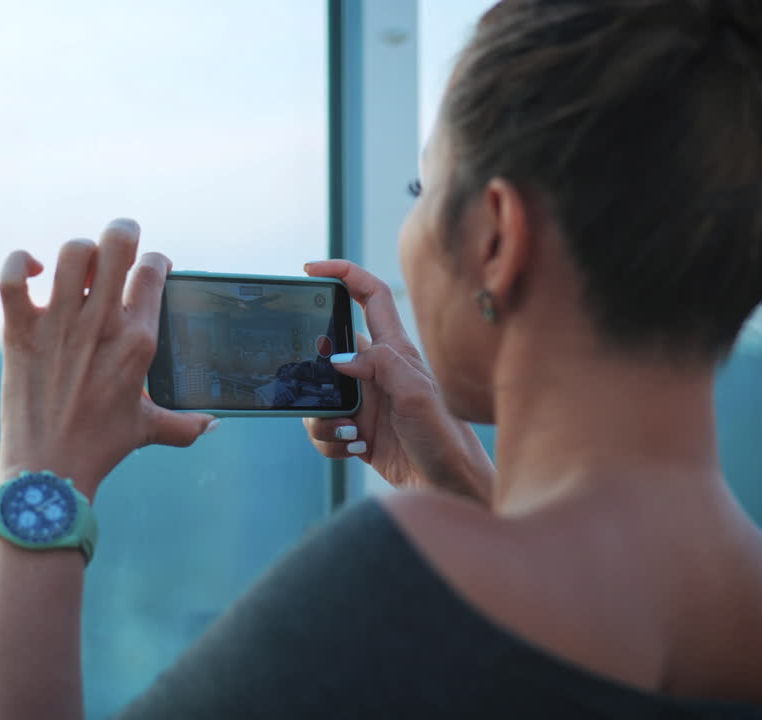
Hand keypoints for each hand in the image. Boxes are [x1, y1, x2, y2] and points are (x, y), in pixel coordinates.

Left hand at [0, 219, 216, 498]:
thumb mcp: (148, 429)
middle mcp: (101, 323)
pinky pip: (13, 277)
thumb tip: (213, 425)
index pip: (153, 272)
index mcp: (138, 340)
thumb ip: (185, 424)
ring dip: (79, 251)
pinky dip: (19, 263)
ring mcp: (59, 324)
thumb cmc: (101, 447)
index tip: (149, 269)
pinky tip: (32, 270)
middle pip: (117, 244)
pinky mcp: (20, 330)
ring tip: (79, 265)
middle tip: (120, 242)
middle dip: (122, 233)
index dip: (154, 261)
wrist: (49, 469)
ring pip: (72, 252)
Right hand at [301, 260, 494, 502]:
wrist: (450, 490)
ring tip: (351, 434)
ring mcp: (366, 401)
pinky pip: (323, 428)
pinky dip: (328, 441)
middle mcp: (377, 372)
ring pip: (318, 394)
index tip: (310, 270)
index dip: (343, 273)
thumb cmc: (445, 442)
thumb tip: (340, 357)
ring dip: (321, 417)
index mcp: (395, 352)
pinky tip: (354, 450)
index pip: (370, 295)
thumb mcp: (417, 397)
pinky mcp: (357, 430)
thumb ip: (382, 367)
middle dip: (311, 370)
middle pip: (327, 349)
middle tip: (319, 392)